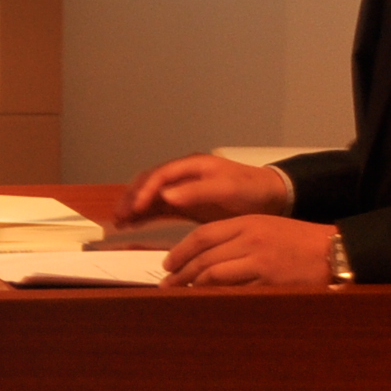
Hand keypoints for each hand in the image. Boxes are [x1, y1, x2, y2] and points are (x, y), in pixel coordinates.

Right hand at [118, 152, 292, 226]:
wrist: (271, 199)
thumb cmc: (252, 189)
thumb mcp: (228, 188)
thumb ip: (197, 191)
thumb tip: (166, 195)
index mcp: (193, 165)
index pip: (160, 175)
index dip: (145, 190)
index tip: (137, 207)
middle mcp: (183, 175)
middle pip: (148, 183)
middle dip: (132, 198)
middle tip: (119, 216)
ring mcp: (183, 190)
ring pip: (149, 196)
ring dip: (133, 207)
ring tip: (119, 222)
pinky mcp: (185, 205)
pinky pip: (158, 208)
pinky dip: (143, 216)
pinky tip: (132, 225)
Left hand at [163, 215, 337, 287]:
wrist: (335, 251)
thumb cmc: (301, 241)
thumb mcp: (266, 227)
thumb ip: (237, 237)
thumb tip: (206, 256)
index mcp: (248, 222)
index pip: (203, 235)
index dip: (181, 251)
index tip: (168, 264)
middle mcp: (250, 239)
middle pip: (204, 257)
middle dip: (181, 272)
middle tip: (167, 284)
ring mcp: (259, 261)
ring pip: (214, 274)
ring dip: (193, 286)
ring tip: (182, 294)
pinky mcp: (269, 282)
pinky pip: (234, 291)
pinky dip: (216, 296)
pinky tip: (208, 301)